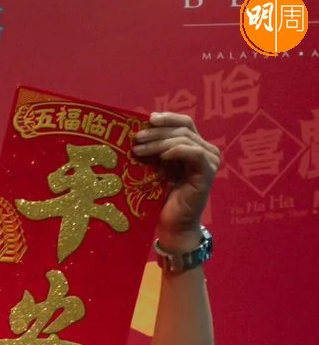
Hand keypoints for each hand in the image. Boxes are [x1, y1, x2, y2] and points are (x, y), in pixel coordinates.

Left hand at [132, 112, 220, 246]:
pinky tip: (161, 157)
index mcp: (195, 147)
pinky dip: (176, 151)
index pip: (184, 124)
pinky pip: (194, 153)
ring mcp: (209, 161)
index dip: (168, 118)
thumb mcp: (156, 169)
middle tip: (135, 138)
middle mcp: (206, 151)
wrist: (173, 226)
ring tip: (138, 149)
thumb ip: (155, 151)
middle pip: (183, 130)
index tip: (148, 118)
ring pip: (185, 140)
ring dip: (159, 143)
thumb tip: (136, 133)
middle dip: (157, 132)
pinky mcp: (207, 173)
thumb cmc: (161, 199)